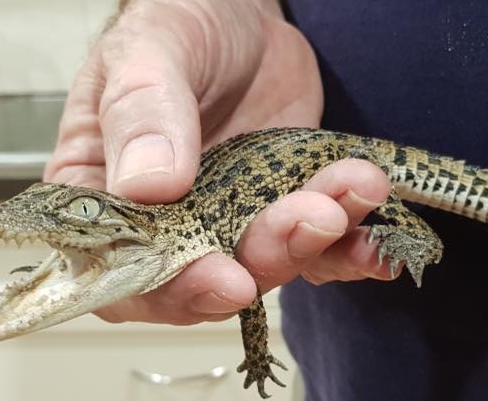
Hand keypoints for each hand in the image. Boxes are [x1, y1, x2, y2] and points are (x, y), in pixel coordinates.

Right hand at [44, 0, 394, 324]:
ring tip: (353, 188)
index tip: (221, 276)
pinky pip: (315, 248)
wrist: (242, 16)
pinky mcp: (281, 210)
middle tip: (309, 220)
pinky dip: (348, 250)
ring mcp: (229, 221)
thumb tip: (147, 187)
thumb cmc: (180, 23)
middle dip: (262, 260)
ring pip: (269, 262)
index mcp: (110, 191)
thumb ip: (142, 112)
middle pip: (205, 279)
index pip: (125, 267)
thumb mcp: (150, 50)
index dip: (170, 287)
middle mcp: (169, 221)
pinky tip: (377, 241)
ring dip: (315, 242)